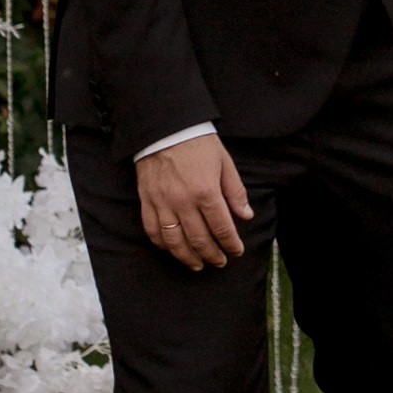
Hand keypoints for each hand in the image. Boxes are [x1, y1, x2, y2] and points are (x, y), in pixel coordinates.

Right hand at [135, 135, 251, 269]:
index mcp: (206, 191)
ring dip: (188, 258)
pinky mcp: (147, 201)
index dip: (231, 244)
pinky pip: (153, 230)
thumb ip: (235, 191)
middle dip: (212, 255)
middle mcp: (183, 202)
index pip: (222, 228)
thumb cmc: (197, 142)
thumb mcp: (224, 162)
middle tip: (220, 262)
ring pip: (175, 242)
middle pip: (199, 240)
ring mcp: (163, 203)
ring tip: (198, 265)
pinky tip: (172, 250)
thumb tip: (246, 215)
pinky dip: (163, 245)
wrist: (164, 127)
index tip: (236, 251)